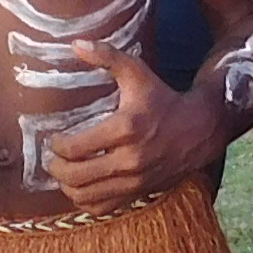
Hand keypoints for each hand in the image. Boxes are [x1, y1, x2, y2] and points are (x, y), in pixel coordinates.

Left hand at [45, 41, 225, 211]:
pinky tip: (81, 187)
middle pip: (77, 176)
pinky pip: (103, 208)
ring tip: (63, 173)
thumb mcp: (137, 72)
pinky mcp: (140, 192)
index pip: (76, 148)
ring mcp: (136, 180)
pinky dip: (86, 201)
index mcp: (126, 128)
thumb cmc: (163, 99)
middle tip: (52, 158)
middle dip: (57, 167)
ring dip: (67, 186)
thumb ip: (107, 56)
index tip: (54, 138)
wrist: (199, 128)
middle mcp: (131, 159)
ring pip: (87, 196)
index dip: (56, 145)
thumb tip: (75, 44)